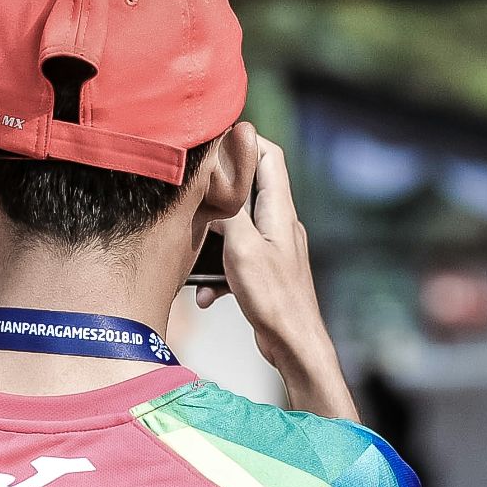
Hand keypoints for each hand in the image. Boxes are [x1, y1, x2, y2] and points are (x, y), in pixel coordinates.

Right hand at [196, 135, 358, 421]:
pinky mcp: (266, 273)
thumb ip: (230, 208)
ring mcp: (274, 250)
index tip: (214, 141)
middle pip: (251, 188)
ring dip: (213, 237)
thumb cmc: (274, 299)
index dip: (245, 141)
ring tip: (191, 246)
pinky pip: (236, 260)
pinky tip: (204, 294)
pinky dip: (218, 272)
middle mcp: (280, 225)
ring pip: (238, 227)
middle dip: (219, 188)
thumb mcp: (242, 248)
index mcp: (279, 212)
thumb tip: (218, 171)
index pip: (270, 156)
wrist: (295, 345)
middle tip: (191, 190)